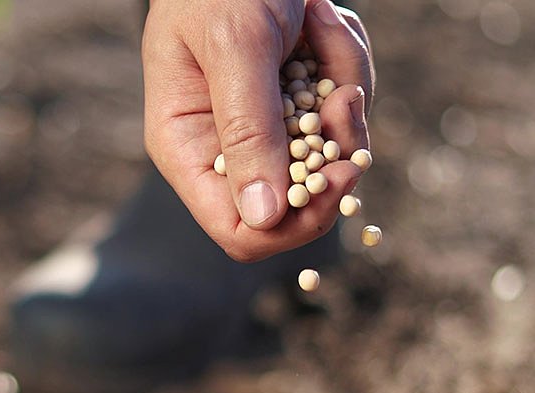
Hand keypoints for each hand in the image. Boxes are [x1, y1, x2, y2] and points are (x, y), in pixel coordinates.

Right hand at [142, 0, 373, 261]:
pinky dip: (346, 61)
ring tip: (319, 21)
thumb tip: (263, 218)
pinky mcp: (299, 101)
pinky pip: (345, 110)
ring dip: (344, 82)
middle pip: (301, 200)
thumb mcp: (236, 47)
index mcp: (188, 148)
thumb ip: (248, 129)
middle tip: (342, 91)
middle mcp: (226, 149)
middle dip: (336, 142)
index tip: (344, 171)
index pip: (241, 229)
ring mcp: (268, 126)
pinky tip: (322, 20)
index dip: (297, 220)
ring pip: (335, 150)